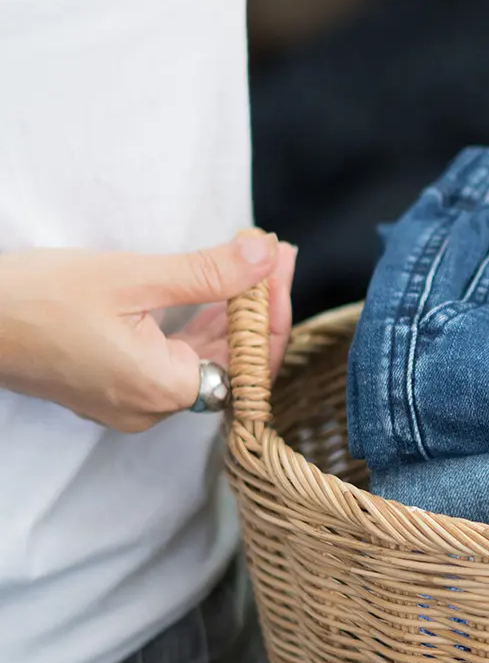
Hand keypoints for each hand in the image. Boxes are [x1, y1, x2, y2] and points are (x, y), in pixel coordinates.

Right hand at [0, 230, 296, 431]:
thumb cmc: (33, 299)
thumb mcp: (130, 277)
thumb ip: (206, 273)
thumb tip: (265, 257)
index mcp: (166, 390)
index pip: (250, 357)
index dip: (272, 307)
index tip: (281, 261)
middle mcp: (154, 408)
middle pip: (230, 360)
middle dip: (254, 304)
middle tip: (273, 254)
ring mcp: (131, 401)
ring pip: (201, 358)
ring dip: (226, 313)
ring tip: (252, 263)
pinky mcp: (112, 387)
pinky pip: (170, 360)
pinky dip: (193, 326)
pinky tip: (212, 291)